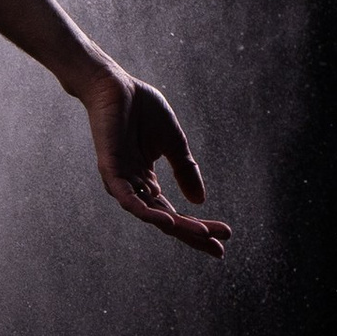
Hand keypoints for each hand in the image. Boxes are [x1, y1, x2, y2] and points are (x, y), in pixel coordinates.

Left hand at [80, 61, 230, 255]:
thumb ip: (186, 169)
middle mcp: (135, 186)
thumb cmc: (141, 110)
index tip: (226, 236)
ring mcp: (122, 180)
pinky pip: (129, 199)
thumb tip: (200, 200)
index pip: (174, 213)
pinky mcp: (110, 170)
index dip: (199, 226)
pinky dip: (147, 212)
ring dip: (177, 227)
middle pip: (165, 221)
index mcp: (148, 181)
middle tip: (219, 249)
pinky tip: (168, 221)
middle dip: (193, 234)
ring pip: (150, 214)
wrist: (116, 85)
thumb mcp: (174, 142)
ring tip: (202, 234)